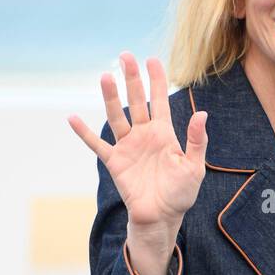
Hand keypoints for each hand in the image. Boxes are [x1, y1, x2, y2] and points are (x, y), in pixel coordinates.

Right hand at [67, 54, 207, 227]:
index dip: (156, 80)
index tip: (152, 59)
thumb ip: (196, 141)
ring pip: (116, 117)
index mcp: (164, 134)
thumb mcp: (193, 167)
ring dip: (111, 98)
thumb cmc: (180, 195)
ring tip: (104, 77)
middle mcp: (144, 135)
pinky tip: (72, 118)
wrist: (161, 218)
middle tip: (125, 56)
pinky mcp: (115, 162)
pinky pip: (96, 145)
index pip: (159, 100)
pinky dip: (84, 133)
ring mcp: (128, 147)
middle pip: (135, 101)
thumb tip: (201, 114)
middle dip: (131, 79)